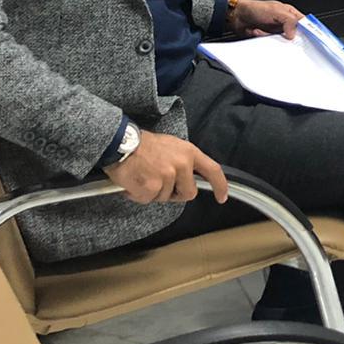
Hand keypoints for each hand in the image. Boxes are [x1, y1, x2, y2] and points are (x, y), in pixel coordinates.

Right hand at [104, 130, 227, 204]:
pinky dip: (140, 195)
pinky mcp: (152, 186)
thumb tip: (190, 177)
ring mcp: (168, 176)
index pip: (213, 170)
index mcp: (189, 152)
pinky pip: (149, 200)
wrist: (121, 143)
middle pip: (189, 193)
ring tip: (144, 177)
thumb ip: (184, 160)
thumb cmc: (144, 145)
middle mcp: (182, 164)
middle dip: (176, 194)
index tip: (222, 197)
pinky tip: (134, 182)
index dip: (220, 186)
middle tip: (160, 184)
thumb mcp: (172, 146)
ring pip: (166, 198)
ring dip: (154, 193)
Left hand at [228, 0, 302, 39]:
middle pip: (295, 35)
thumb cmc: (255, 8)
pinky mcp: (268, 39)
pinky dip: (267, 42)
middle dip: (290, 39)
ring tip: (267, 33)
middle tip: (286, 39)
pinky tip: (260, 34)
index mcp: (290, 13)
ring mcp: (276, 31)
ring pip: (283, 42)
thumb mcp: (276, 11)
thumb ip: (289, 21)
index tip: (308, 39)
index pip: (304, 23)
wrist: (237, 16)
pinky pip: (273, 45)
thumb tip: (294, 34)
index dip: (308, 31)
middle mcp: (284, 23)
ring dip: (275, 40)